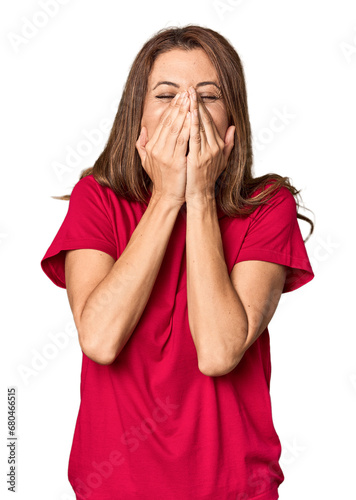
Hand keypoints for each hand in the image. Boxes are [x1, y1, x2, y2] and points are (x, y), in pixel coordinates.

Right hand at [135, 91, 189, 206]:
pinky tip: (193, 118)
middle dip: (179, 106)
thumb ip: (142, 145)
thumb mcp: (147, 161)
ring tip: (191, 99)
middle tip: (187, 92)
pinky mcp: (175, 162)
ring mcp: (166, 155)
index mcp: (152, 147)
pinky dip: (188, 128)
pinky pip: (183, 141)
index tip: (179, 97)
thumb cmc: (162, 180)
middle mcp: (157, 149)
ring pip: (176, 128)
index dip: (171, 108)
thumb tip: (142, 129)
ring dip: (184, 112)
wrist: (167, 197)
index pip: (163, 122)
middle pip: (169, 122)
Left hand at [185, 86, 234, 201]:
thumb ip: (228, 144)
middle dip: (197, 103)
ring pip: (200, 126)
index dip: (202, 107)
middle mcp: (215, 147)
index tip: (195, 94)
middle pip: (205, 120)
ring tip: (188, 95)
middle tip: (190, 88)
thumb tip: (233, 128)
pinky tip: (188, 114)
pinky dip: (192, 124)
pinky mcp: (198, 158)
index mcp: (218, 145)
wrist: (201, 195)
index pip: (209, 121)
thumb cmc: (207, 178)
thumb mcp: (221, 160)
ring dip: (194, 109)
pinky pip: (195, 138)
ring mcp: (207, 152)